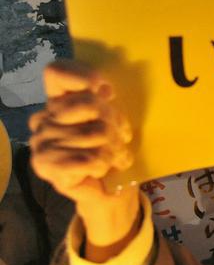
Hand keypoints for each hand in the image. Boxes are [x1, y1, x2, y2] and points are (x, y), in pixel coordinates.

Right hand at [28, 61, 139, 260]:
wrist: (110, 191)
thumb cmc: (114, 151)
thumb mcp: (117, 121)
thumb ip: (107, 101)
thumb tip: (103, 90)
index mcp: (59, 101)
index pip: (57, 72)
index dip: (84, 77)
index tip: (107, 92)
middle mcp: (45, 118)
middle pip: (90, 104)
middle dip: (115, 123)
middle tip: (120, 139)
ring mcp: (41, 142)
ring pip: (95, 133)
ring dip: (115, 149)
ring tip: (115, 158)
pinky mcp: (45, 165)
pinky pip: (88, 158)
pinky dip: (104, 165)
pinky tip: (101, 170)